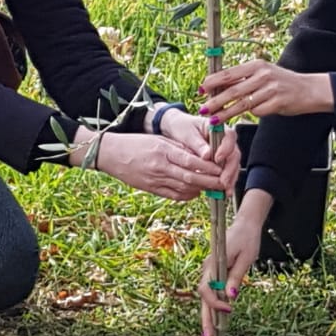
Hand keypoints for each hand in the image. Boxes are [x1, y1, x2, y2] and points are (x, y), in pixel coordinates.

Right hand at [91, 132, 226, 200]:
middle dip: (210, 181)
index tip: (222, 168)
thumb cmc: (135, 143)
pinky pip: (174, 195)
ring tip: (214, 188)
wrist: (110, 154)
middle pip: (191, 177)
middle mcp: (160, 167)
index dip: (209, 167)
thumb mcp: (159, 140)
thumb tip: (201, 156)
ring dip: (201, 189)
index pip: (191, 160)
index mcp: (163, 150)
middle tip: (224, 182)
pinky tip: (196, 192)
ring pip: (184, 188)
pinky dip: (188, 195)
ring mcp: (155, 180)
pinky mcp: (151, 189)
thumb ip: (179, 148)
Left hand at [148, 107, 240, 190]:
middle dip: (230, 169)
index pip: (229, 137)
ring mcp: (222, 151)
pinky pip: (225, 172)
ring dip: (230, 178)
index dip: (226, 148)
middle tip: (223, 181)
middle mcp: (223, 140)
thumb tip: (207, 155)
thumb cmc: (181, 127)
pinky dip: (225, 182)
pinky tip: (222, 191)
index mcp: (218, 128)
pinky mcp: (218, 162)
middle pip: (234, 154)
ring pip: (232, 165)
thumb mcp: (187, 133)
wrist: (176, 129)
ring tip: (225, 190)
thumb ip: (198, 144)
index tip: (218, 158)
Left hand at [199, 59, 333, 124]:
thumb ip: (245, 78)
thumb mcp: (264, 73)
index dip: (213, 81)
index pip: (230, 73)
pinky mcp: (277, 103)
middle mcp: (263, 75)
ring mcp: (271, 89)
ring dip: (226, 113)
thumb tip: (220, 86)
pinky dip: (252, 115)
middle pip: (233, 90)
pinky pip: (258, 112)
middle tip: (203, 108)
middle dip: (215, 100)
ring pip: (242, 104)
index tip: (201, 89)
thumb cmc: (283, 82)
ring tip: (214, 119)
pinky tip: (249, 115)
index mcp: (257, 65)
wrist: (309, 89)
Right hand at [199, 208, 263, 335]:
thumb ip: (237, 277)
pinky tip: (216, 320)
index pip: (206, 289)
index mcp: (213, 263)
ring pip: (206, 297)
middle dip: (205, 319)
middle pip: (203, 298)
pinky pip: (211, 292)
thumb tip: (231, 297)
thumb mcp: (246, 258)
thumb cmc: (247, 239)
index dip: (215, 303)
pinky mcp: (215, 274)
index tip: (229, 309)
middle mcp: (207, 269)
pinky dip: (213, 307)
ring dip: (208, 315)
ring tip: (210, 335)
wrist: (245, 225)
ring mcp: (209, 272)